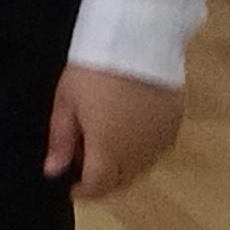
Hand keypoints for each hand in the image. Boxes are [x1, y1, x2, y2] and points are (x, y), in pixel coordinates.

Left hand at [44, 63, 182, 199]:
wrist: (137, 39)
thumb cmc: (92, 70)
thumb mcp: (66, 102)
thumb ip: (60, 140)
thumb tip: (54, 172)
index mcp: (109, 151)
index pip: (98, 187)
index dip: (83, 190)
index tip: (70, 183)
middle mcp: (139, 153)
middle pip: (121, 180)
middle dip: (102, 178)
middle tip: (85, 158)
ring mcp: (161, 140)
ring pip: (140, 167)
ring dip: (122, 164)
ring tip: (105, 140)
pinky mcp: (175, 123)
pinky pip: (156, 148)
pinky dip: (140, 147)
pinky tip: (128, 128)